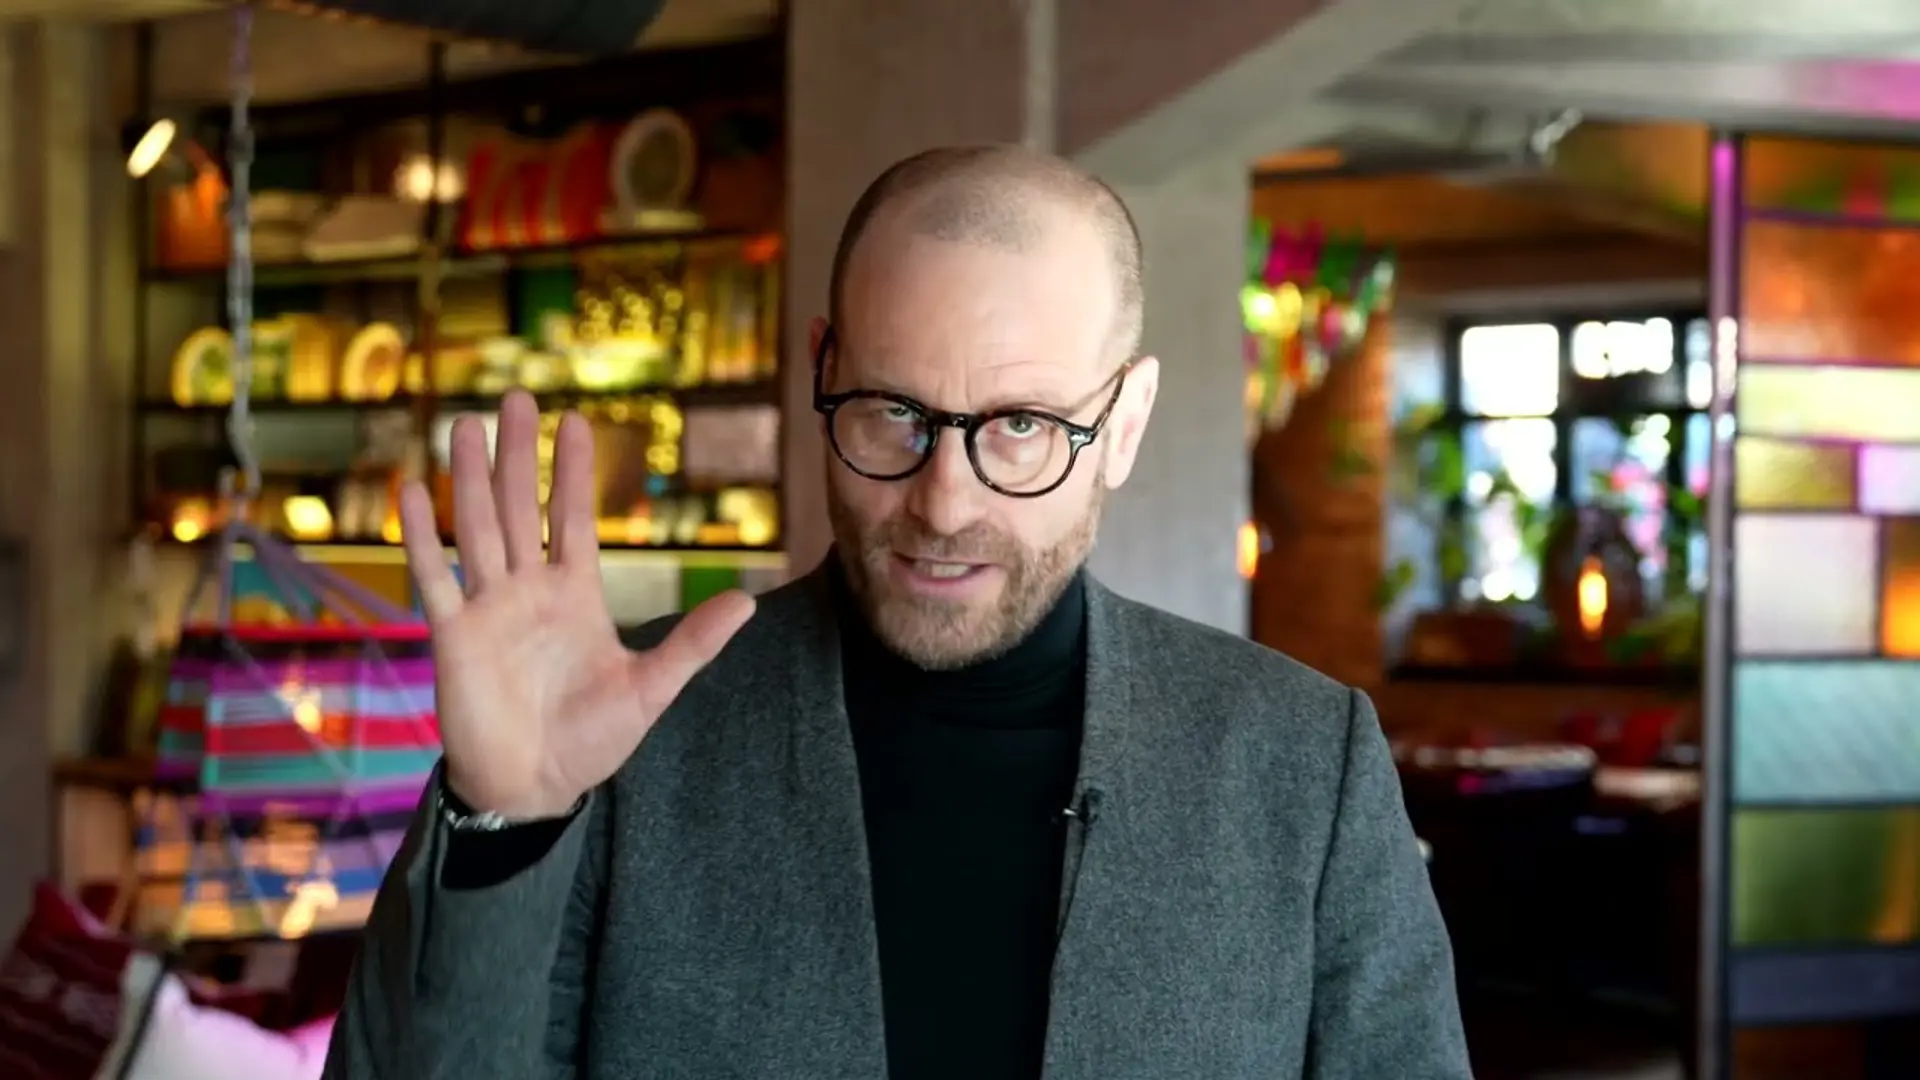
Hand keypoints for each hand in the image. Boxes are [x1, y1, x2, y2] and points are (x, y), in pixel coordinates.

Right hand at [400, 390, 754, 818]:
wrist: (535, 788)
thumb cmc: (591, 741)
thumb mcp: (652, 688)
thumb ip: (694, 643)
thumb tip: (747, 603)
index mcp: (575, 597)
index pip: (572, 520)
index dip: (572, 473)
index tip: (575, 422)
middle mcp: (528, 592)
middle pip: (521, 509)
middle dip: (519, 455)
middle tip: (515, 398)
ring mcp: (489, 610)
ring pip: (477, 529)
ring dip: (471, 478)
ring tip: (464, 425)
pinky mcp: (454, 637)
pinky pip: (434, 578)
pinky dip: (422, 536)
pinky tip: (412, 490)